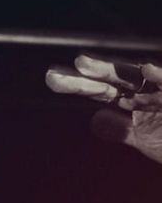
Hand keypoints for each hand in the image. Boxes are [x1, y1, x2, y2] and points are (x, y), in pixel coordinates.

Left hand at [45, 55, 161, 163]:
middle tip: (57, 72)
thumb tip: (95, 118)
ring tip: (81, 63)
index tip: (52, 79)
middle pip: (111, 77)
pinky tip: (148, 69)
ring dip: (109, 70)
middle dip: (86, 73)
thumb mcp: (145, 139)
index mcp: (132, 99)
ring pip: (133, 75)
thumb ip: (119, 129)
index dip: (76, 85)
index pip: (99, 90)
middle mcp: (144, 89)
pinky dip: (161, 77)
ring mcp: (160, 90)